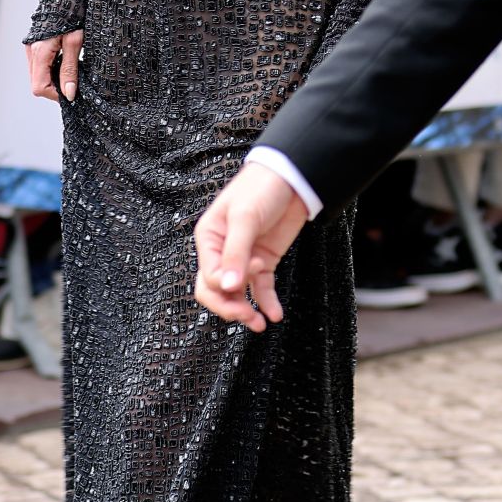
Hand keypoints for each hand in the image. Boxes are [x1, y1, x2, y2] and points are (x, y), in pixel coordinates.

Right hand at [27, 29, 83, 102]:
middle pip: (38, 83)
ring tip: (73, 69)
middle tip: (75, 81)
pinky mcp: (36, 43)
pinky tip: (66, 59)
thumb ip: (70, 70)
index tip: (73, 92)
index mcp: (39, 52)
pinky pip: (41, 64)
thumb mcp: (76, 42)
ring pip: (39, 74)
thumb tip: (69, 94)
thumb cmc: (73, 12)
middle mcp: (31, 50)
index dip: (56, 94)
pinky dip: (53, 68)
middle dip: (56, 87)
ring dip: (55, 77)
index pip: (39, 87)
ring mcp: (31, 47)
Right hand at [194, 167, 309, 331]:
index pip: (208, 276)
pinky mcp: (264, 261)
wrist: (293, 177)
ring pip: (237, 294)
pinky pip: (261, 288)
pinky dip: (266, 302)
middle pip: (215, 291)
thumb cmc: (262, 188)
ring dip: (247, 310)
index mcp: (209, 238)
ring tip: (261, 324)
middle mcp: (222, 251)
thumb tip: (227, 287)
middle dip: (230, 307)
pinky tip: (275, 314)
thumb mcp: (245, 217)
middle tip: (249, 318)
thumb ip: (235, 253)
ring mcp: (243, 258)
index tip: (255, 270)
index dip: (227, 284)